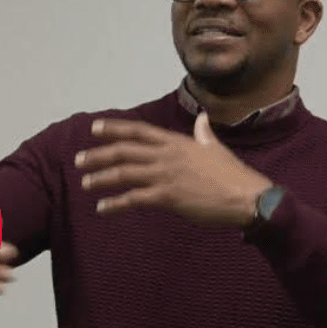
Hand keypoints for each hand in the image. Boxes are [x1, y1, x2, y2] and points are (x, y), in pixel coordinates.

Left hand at [75, 114, 272, 227]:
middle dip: (98, 155)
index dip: (114, 128)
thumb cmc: (233, 175)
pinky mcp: (169, 197)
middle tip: (79, 161)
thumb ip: (203, 134)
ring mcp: (166, 175)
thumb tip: (201, 118)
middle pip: (124, 151)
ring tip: (86, 184)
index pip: (138, 131)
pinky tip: (103, 209)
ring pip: (125, 173)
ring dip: (101, 178)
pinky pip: (134, 199)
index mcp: (176, 142)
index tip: (94, 128)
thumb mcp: (216, 148)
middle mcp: (167, 155)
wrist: (247, 197)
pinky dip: (116, 204)